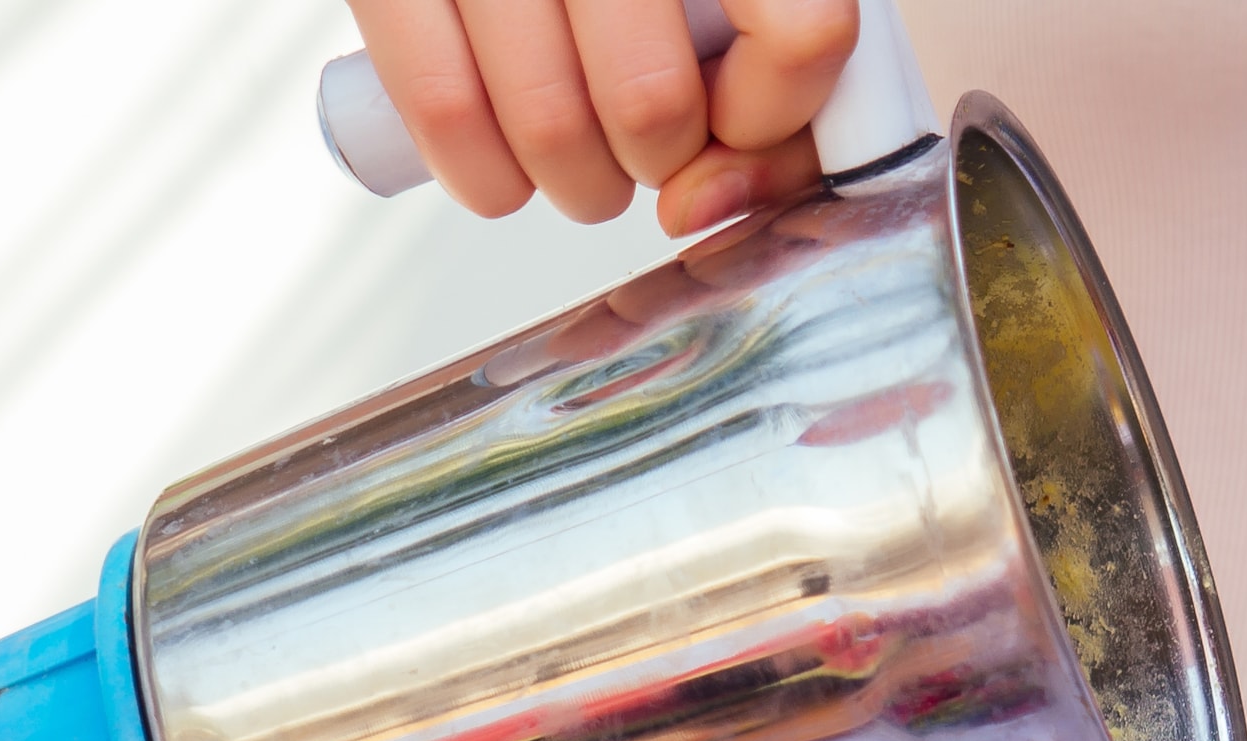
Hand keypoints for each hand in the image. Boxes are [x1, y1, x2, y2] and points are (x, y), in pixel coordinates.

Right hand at [346, 0, 853, 234]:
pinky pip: (445, 108)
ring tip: (580, 161)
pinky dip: (484, 178)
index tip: (737, 116)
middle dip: (654, 163)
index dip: (770, 114)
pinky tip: (502, 170)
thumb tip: (712, 201)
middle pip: (654, 103)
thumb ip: (764, 64)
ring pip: (552, 127)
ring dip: (577, 185)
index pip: (802, 34)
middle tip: (642, 144)